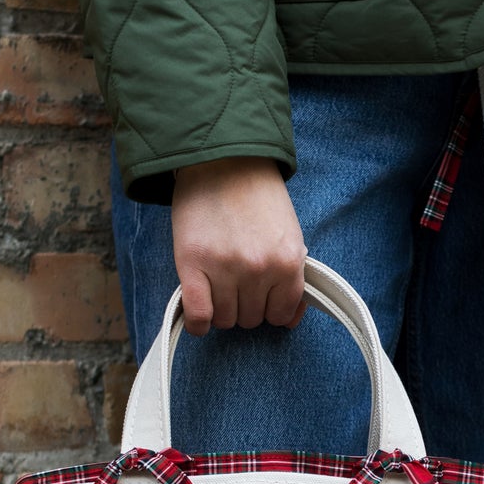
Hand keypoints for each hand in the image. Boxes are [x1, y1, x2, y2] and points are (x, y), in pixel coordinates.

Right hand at [170, 157, 306, 333]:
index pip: (282, 314)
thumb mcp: (289, 234)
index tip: (261, 298)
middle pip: (251, 319)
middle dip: (245, 305)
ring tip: (217, 284)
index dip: (270, 309)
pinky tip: (199, 317)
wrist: (222, 160)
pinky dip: (198, 323)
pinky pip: (198, 315)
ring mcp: (225, 268)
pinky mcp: (192, 264)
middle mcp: (259, 269)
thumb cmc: (257, 196)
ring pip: (225, 320)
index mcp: (288, 260)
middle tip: (236, 280)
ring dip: (221, 309)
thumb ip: (291, 275)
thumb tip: (291, 317)